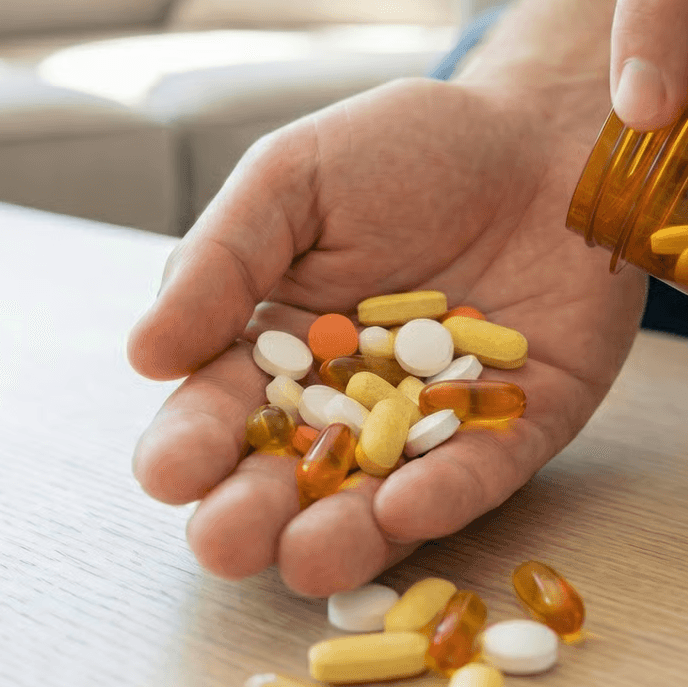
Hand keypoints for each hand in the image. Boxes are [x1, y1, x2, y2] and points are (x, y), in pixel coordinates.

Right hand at [127, 75, 645, 595]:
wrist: (543, 128)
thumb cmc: (406, 147)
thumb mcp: (293, 179)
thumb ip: (221, 260)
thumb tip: (144, 355)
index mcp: (277, 346)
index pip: (219, 411)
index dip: (190, 446)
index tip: (169, 473)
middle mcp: (351, 403)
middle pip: (288, 475)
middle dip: (250, 515)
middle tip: (225, 542)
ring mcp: (436, 425)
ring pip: (378, 499)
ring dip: (341, 535)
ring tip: (305, 559)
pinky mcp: (521, 426)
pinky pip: (482, 474)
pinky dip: (444, 496)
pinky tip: (405, 510)